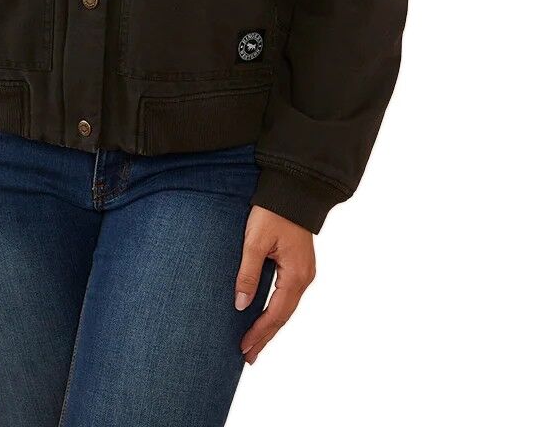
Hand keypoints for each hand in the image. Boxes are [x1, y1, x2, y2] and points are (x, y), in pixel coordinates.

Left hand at [235, 205, 315, 363]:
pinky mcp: (299, 264)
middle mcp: (304, 277)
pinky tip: (266, 315)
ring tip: (254, 342)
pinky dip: (275, 309)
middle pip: (283, 315)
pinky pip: (288, 295)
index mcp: (296, 275)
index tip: (243, 348)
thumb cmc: (273, 211)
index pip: (276, 313)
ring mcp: (304, 271)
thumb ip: (248, 273)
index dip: (259, 332)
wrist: (292, 188)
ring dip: (270, 325)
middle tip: (248, 356)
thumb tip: (240, 304)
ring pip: (286, 307)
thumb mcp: (255, 241)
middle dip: (265, 336)